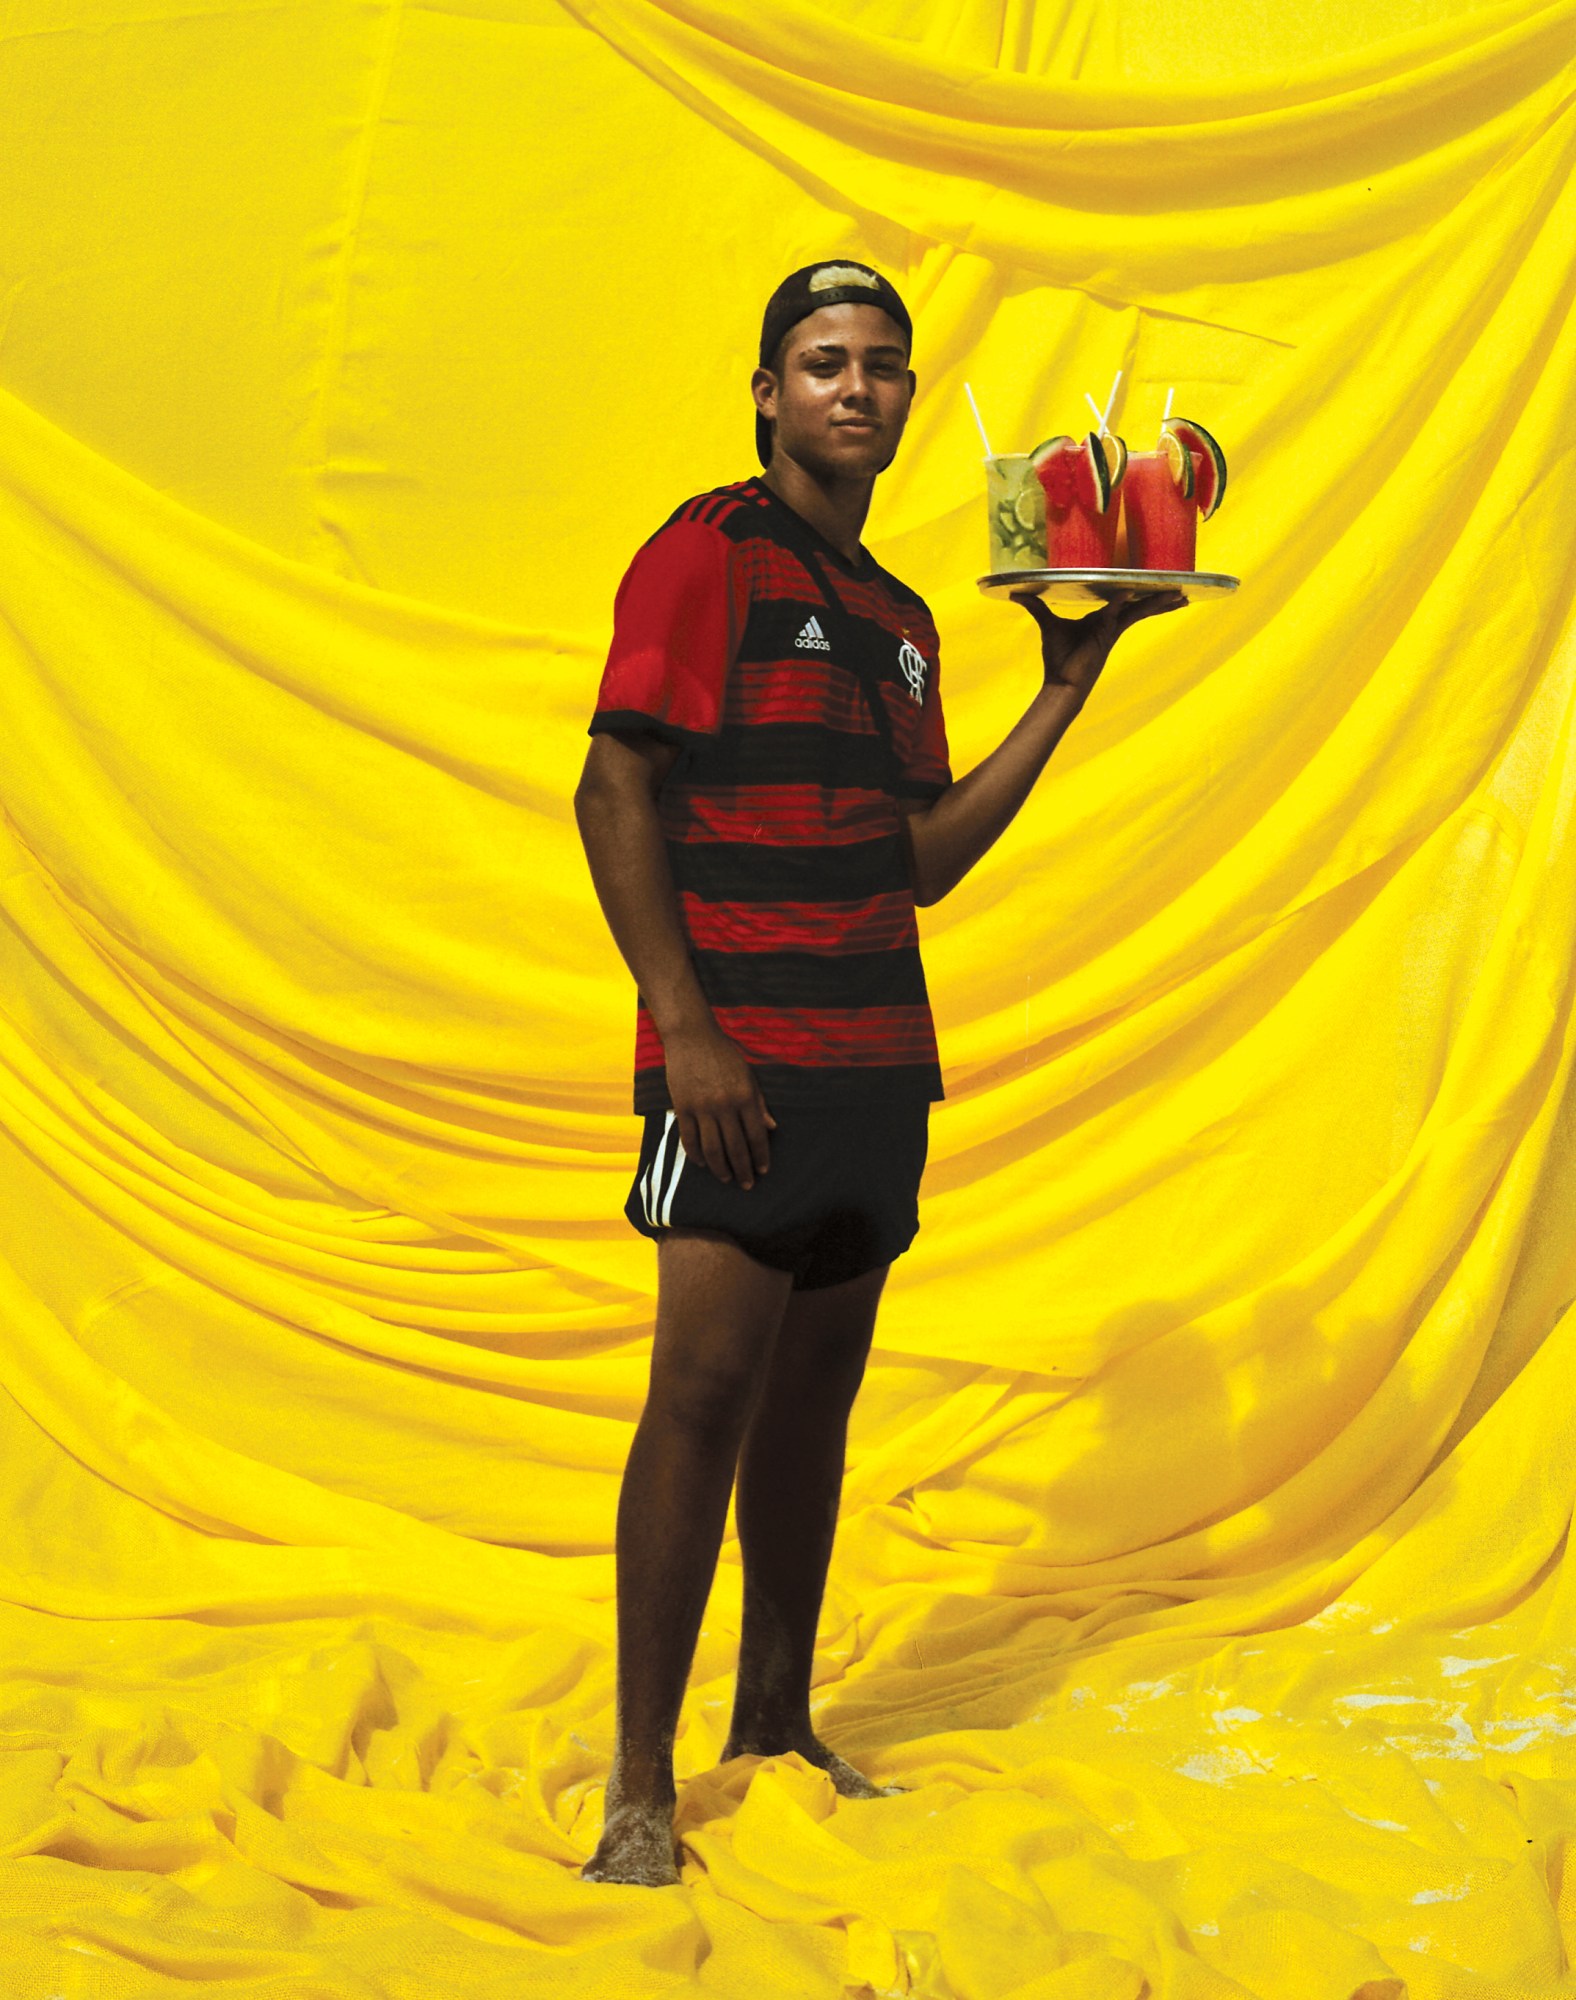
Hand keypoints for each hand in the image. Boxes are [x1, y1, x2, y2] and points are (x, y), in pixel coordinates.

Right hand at [664, 1025, 775, 1187]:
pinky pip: (689, 1138)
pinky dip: (696, 1155)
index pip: (756, 1135)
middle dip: (743, 1169)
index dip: (761, 1156)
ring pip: (712, 1148)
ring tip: (727, 1179)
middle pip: (735, 1147)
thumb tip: (772, 1127)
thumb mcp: (748, 1075)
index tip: (763, 1170)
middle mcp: (725, 1105)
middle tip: (747, 1184)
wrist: (691, 1036)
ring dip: (721, 1169)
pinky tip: (703, 1164)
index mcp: (745, 1096)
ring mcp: (702, 1108)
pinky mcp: (682, 1107)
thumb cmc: (724, 1054)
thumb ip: (759, 1103)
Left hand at [1011, 588, 1187, 701]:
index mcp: (1102, 619)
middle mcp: (1112, 623)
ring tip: (1182, 596)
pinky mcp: (1108, 636)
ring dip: (1158, 602)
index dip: (1138, 590)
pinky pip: (1119, 614)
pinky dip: (1123, 603)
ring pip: (1139, 609)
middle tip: (1182, 589)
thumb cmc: (1058, 658)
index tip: (1153, 581)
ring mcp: (1112, 630)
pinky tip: (1129, 592)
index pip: (1125, 600)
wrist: (1061, 683)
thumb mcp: (1048, 624)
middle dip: (1160, 597)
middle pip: (1141, 604)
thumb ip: (1037, 607)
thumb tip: (1017, 594)